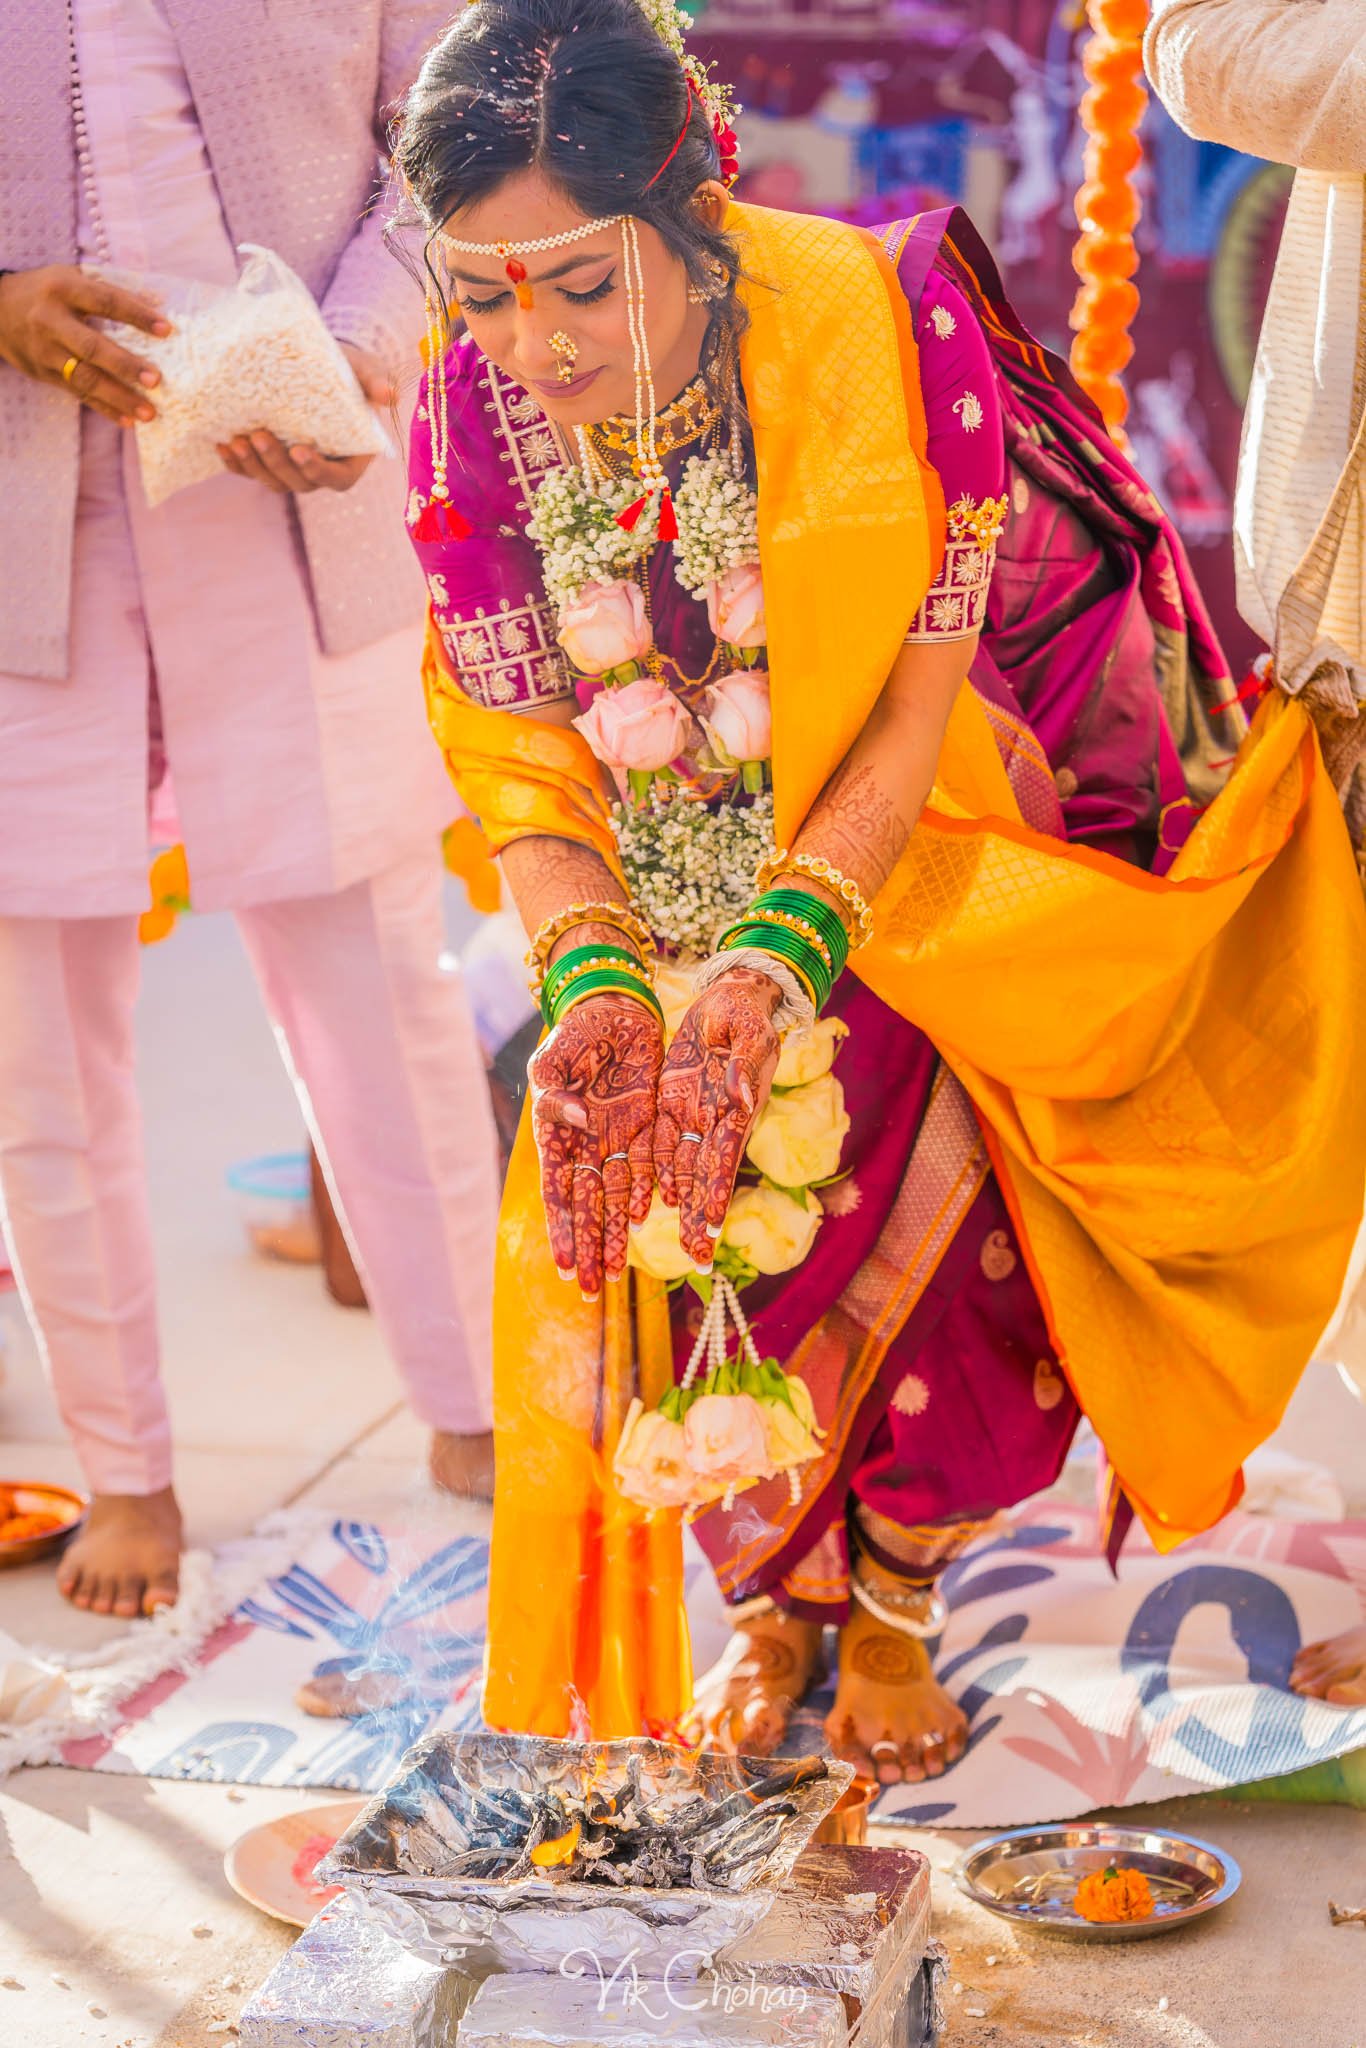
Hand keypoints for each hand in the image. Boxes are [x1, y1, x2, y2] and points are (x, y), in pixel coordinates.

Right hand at [0, 264, 169, 425]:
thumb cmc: (45, 291)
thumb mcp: (69, 278)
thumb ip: (105, 290)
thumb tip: (156, 302)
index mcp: (64, 289)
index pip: (105, 301)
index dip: (136, 315)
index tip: (167, 329)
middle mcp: (52, 321)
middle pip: (92, 347)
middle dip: (125, 365)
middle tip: (156, 380)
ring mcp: (45, 351)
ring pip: (85, 378)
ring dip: (119, 397)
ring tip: (149, 413)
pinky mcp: (43, 373)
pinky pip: (77, 394)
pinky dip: (104, 408)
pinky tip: (128, 421)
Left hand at [215, 342, 393, 494]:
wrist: (322, 364)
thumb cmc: (351, 370)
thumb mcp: (367, 370)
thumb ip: (377, 381)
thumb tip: (389, 396)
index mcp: (351, 458)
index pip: (338, 478)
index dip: (318, 471)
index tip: (300, 450)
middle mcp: (322, 469)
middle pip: (300, 483)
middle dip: (277, 464)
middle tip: (259, 435)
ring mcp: (294, 467)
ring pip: (273, 481)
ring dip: (253, 466)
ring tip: (236, 440)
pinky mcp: (270, 458)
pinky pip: (252, 470)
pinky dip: (237, 463)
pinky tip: (223, 445)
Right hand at [529, 993, 663, 1298]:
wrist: (615, 1006)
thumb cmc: (576, 1030)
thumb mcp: (552, 1056)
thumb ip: (556, 1091)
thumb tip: (576, 1121)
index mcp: (557, 1133)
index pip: (559, 1191)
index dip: (563, 1230)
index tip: (566, 1267)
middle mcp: (586, 1144)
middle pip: (587, 1205)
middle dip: (588, 1246)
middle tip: (589, 1289)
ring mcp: (616, 1138)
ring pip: (616, 1196)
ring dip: (615, 1233)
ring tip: (615, 1272)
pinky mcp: (646, 1126)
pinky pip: (646, 1168)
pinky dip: (644, 1196)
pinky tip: (645, 1223)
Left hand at [654, 967, 781, 1265]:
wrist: (728, 998)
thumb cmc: (744, 1012)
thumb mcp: (748, 1031)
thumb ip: (744, 1066)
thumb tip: (742, 1100)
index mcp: (735, 1106)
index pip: (724, 1156)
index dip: (717, 1191)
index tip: (711, 1225)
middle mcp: (714, 1120)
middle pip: (703, 1176)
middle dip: (699, 1218)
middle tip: (697, 1259)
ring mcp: (693, 1116)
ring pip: (681, 1170)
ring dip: (678, 1209)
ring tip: (677, 1247)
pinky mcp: (673, 1106)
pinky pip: (659, 1147)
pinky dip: (654, 1178)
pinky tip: (645, 1208)